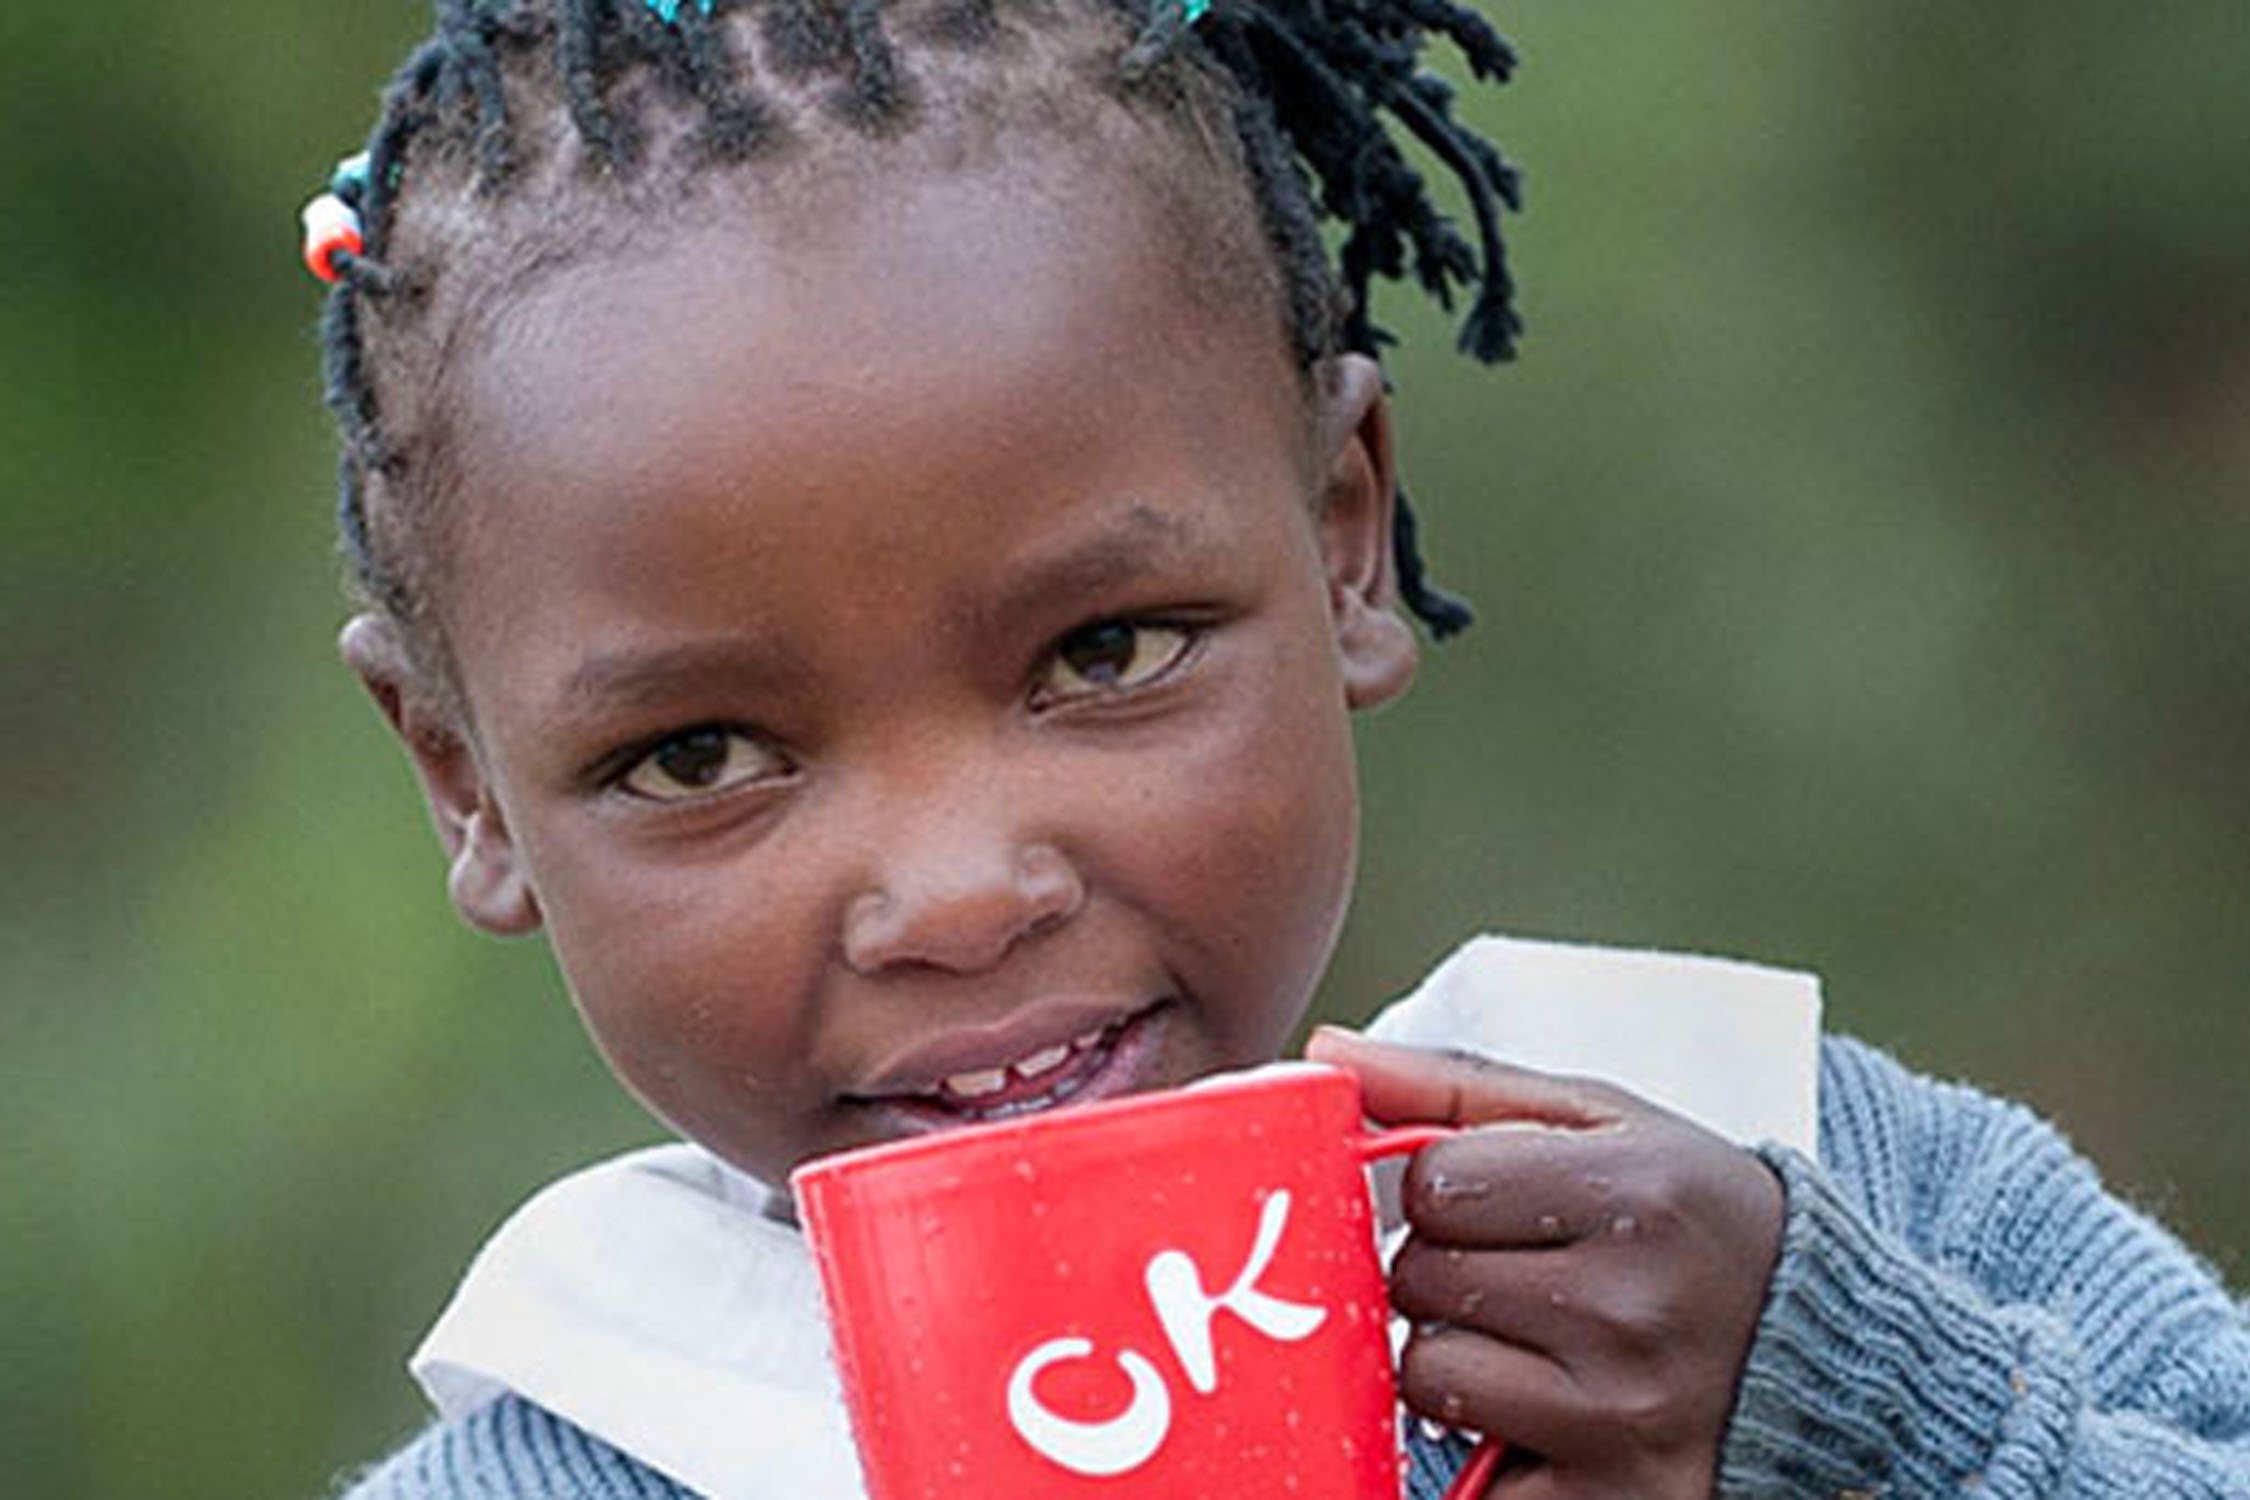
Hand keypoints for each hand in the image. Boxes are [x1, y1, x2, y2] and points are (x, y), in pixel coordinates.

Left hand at [1305, 1028, 1785, 1499]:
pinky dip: (1484, 1451)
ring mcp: (1622, 1418)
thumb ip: (1456, 1088)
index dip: (1443, 1192)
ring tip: (1532, 1344)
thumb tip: (1325, 1053)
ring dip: (1455, 1360)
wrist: (1832, 1354)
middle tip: (1519, 1275)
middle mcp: (1631, 1309)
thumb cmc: (1692, 1217)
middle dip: (1445, 1273)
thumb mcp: (1604, 1124)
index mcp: (1637, 1194)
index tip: (1494, 1203)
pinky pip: (1467, 1481)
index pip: (1434, 1184)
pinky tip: (1543, 1417)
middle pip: (1421, 1280)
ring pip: (1429, 1378)